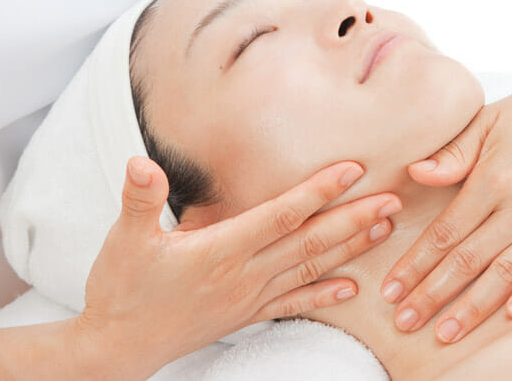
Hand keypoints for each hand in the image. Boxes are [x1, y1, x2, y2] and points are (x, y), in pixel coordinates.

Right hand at [77, 157, 400, 378]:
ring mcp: (251, 297)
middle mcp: (245, 274)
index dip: (319, 191)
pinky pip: (296, 303)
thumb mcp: (125, 241)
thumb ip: (140, 200)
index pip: (282, 214)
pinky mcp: (248, 314)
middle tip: (394, 199)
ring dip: (351, 249)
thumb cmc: (122, 291)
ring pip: (312, 269)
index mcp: (222, 249)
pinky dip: (326, 294)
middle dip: (355, 219)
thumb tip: (140, 163)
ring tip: (385, 229)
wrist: (118, 349)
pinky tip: (354, 289)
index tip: (353, 170)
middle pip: (311, 241)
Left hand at [381, 56, 511, 343]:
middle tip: (405, 321)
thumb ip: (452, 153)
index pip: (445, 234)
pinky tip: (511, 316)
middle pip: (469, 262)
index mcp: (493, 179)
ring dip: (474, 308)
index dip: (415, 266)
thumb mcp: (487, 120)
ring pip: (508, 275)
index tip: (392, 290)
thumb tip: (414, 174)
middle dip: (432, 295)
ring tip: (446, 333)